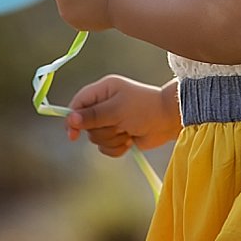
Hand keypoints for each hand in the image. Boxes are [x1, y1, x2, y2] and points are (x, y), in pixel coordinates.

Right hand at [66, 75, 181, 154]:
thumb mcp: (117, 110)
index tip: (72, 134)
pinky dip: (118, 148)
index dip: (73, 118)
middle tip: (119, 126)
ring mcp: (111, 121)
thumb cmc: (144, 108)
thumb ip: (93, 116)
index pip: (78, 103)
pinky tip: (130, 140)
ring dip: (113, 139)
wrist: (169, 121)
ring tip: (128, 132)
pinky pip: (107, 148)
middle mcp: (104, 105)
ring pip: (97, 139)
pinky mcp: (119, 136)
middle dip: (103, 130)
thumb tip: (71, 119)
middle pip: (87, 125)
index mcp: (102, 91)